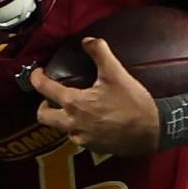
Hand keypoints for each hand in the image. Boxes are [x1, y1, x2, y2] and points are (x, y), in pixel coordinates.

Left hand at [30, 38, 160, 155]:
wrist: (151, 132)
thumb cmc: (133, 103)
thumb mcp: (116, 73)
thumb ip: (99, 52)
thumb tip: (87, 40)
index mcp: (74, 104)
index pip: (44, 89)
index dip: (36, 78)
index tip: (37, 72)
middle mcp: (72, 124)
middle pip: (44, 117)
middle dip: (43, 105)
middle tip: (51, 97)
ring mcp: (82, 139)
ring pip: (61, 128)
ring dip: (62, 117)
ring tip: (74, 108)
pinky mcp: (92, 148)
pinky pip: (77, 138)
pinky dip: (78, 128)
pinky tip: (91, 121)